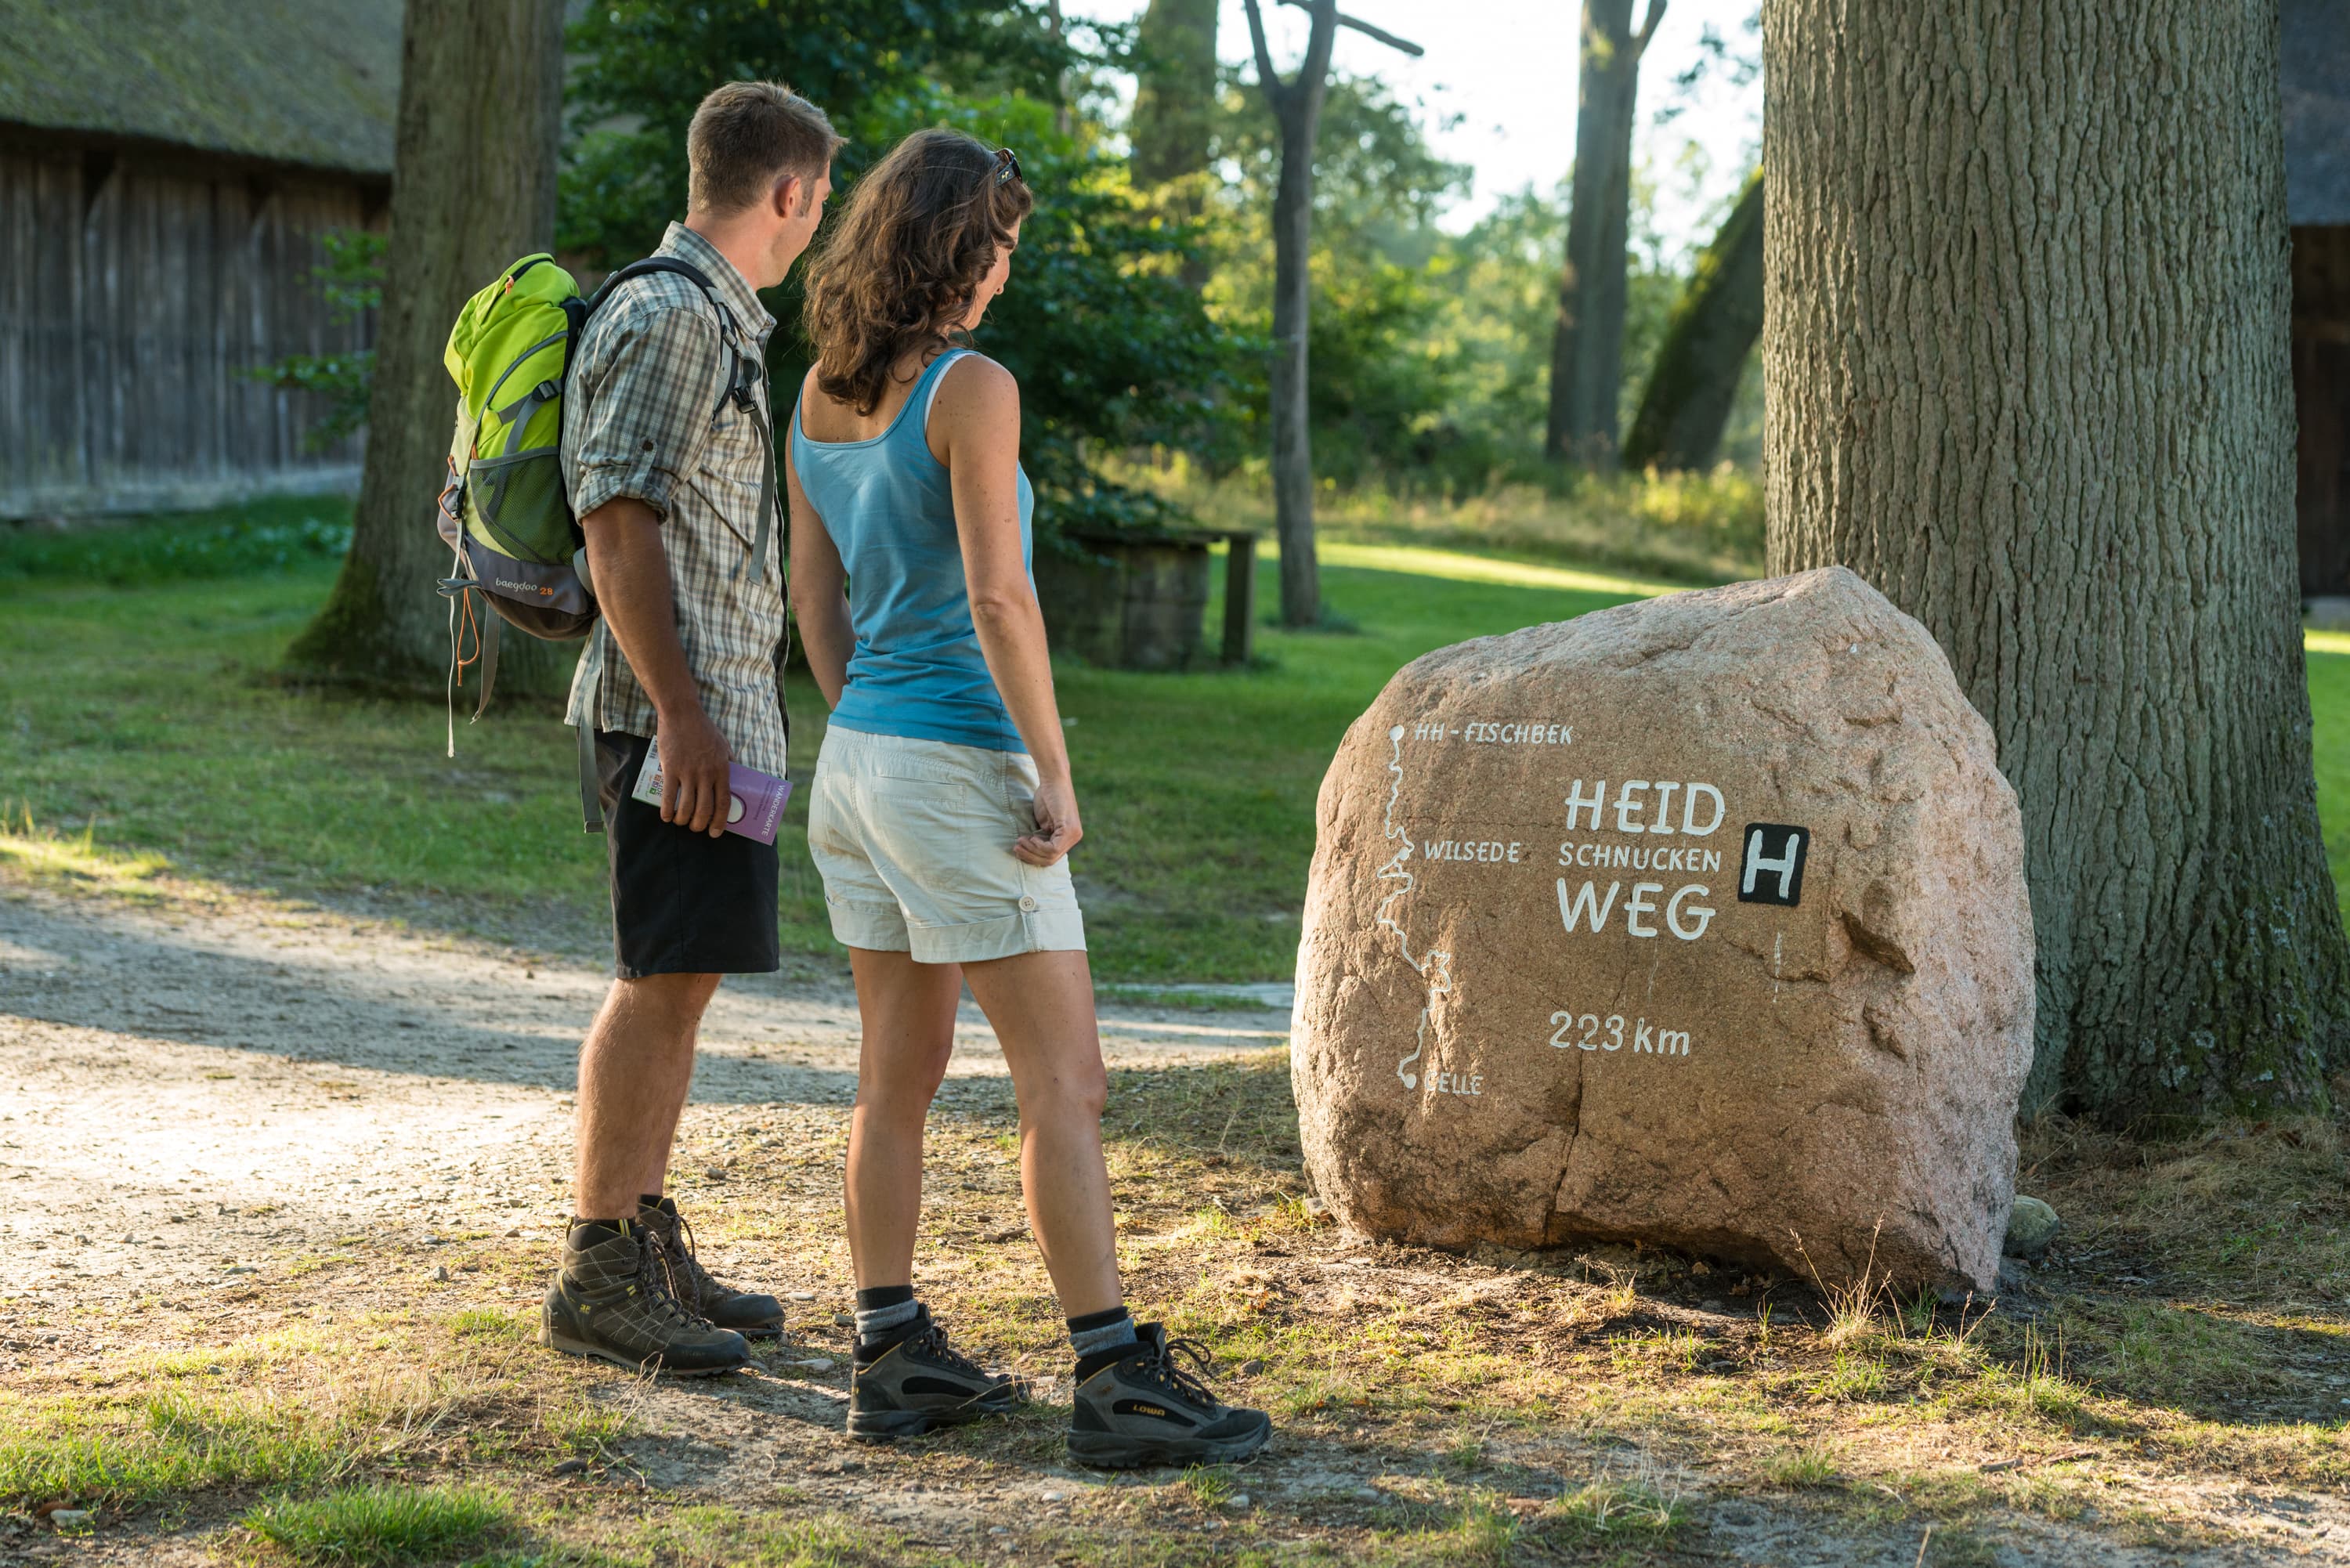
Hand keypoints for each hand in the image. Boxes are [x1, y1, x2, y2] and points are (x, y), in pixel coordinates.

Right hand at [655, 705, 731, 836]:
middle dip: (699, 824)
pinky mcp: (670, 768)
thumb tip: (738, 779)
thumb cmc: (704, 729)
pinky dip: (667, 811)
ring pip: (686, 807)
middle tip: (696, 828)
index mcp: (722, 769)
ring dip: (683, 820)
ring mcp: (688, 772)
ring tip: (680, 822)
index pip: (724, 802)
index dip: (720, 821)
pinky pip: (668, 796)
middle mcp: (706, 774)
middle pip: (704, 809)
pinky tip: (666, 817)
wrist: (682, 714)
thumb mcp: (724, 745)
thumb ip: (731, 763)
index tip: (716, 832)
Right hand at [1016, 776, 1082, 866]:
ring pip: (1051, 856)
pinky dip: (1038, 846)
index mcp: (1069, 837)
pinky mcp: (1069, 830)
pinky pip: (1053, 849)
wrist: (1053, 779)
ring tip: (1020, 841)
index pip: (1051, 857)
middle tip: (1016, 847)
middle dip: (1031, 856)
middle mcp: (1075, 837)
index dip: (1033, 856)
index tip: (1019, 848)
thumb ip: (1043, 836)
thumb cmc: (1046, 797)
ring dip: (1032, 851)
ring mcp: (1074, 834)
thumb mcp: (1044, 822)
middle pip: (1051, 860)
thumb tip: (1033, 851)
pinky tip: (1030, 838)